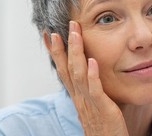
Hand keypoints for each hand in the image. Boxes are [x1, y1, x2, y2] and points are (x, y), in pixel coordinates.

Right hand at [49, 21, 128, 135]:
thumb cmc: (102, 124)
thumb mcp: (91, 103)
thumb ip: (89, 87)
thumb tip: (90, 71)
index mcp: (77, 94)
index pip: (63, 69)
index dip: (55, 52)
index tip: (49, 35)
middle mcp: (78, 96)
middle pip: (66, 68)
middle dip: (62, 47)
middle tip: (57, 28)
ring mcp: (88, 102)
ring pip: (78, 74)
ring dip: (75, 53)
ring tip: (74, 34)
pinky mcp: (102, 108)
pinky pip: (95, 90)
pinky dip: (92, 75)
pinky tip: (92, 61)